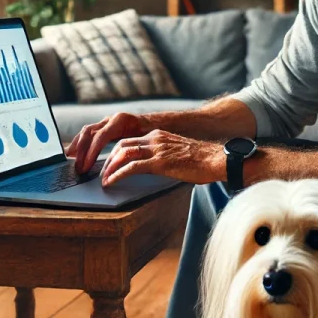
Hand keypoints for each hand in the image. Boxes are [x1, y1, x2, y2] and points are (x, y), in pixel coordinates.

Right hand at [66, 112, 150, 173]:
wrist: (154, 122)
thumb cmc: (152, 132)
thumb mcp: (146, 139)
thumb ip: (134, 147)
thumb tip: (123, 161)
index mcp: (120, 121)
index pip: (100, 137)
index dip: (91, 153)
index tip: (85, 166)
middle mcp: (110, 119)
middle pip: (88, 133)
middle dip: (81, 151)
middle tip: (77, 168)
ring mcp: (106, 122)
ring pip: (86, 132)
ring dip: (77, 146)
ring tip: (70, 160)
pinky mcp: (104, 126)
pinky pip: (89, 133)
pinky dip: (80, 143)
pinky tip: (75, 153)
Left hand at [100, 130, 225, 186]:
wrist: (216, 160)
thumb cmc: (201, 160)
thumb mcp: (177, 153)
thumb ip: (162, 156)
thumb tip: (152, 168)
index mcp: (159, 135)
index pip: (130, 140)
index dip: (116, 152)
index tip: (109, 162)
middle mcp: (155, 139)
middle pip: (122, 145)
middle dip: (108, 159)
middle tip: (102, 172)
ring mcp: (157, 150)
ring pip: (123, 154)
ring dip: (109, 167)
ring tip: (104, 179)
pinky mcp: (159, 163)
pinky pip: (132, 167)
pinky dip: (118, 174)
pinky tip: (111, 182)